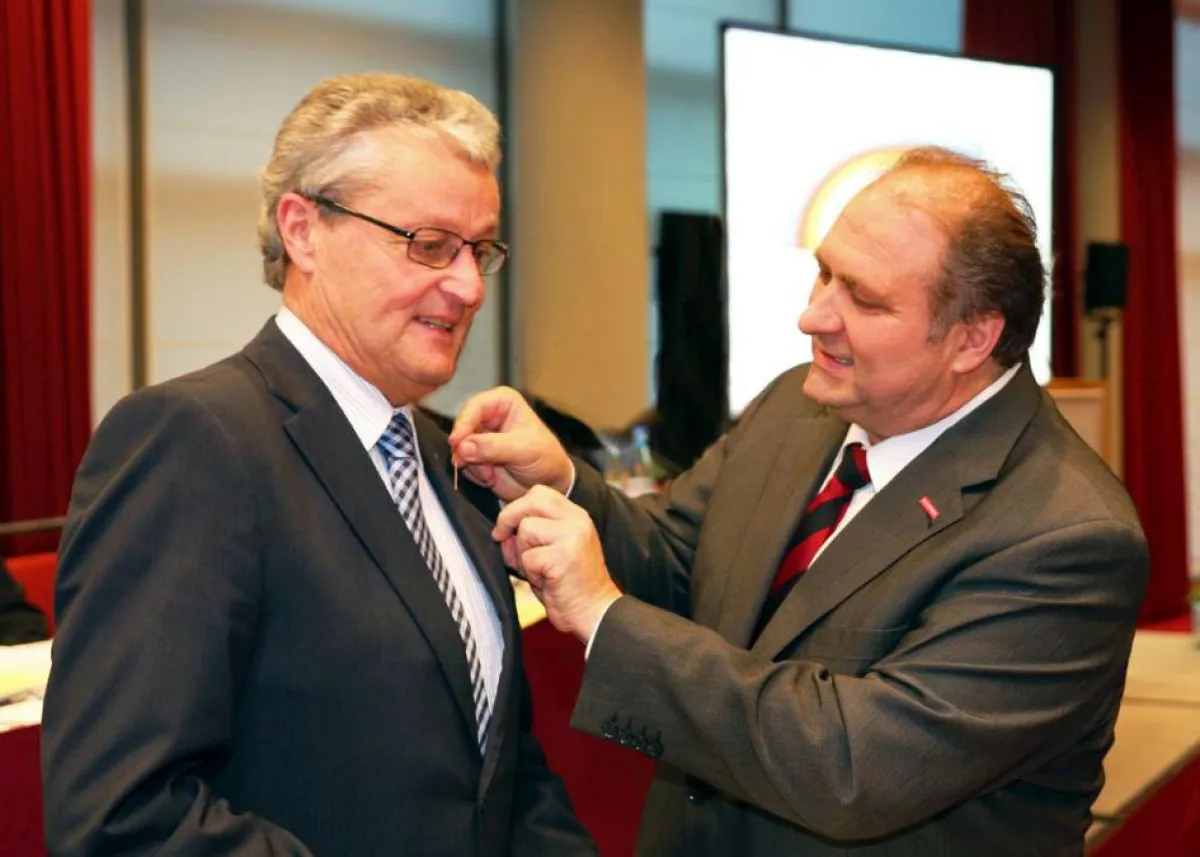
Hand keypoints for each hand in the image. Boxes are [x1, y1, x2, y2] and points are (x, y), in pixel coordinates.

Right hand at [450, 387, 573, 501]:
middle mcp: (488, 417)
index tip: (457, 442)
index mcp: (503, 402)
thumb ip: (494, 446)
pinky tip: (491, 477)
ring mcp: (480, 438)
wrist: (549, 484)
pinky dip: (474, 474)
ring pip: (460, 448)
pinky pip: (463, 465)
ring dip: (472, 464)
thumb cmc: (546, 458)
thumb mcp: (524, 449)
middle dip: (466, 449)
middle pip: (462, 428)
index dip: (463, 423)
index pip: (475, 406)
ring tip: (492, 473)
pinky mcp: (476, 457)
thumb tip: (464, 446)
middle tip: (472, 463)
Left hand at [494, 485, 621, 642]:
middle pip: (533, 500)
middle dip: (509, 517)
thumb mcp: (553, 551)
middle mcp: (578, 521)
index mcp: (577, 517)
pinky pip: (528, 557)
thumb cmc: (571, 587)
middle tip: (500, 536)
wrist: (595, 613)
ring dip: (523, 554)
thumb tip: (502, 530)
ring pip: (526, 529)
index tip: (507, 527)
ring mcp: (572, 537)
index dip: (517, 506)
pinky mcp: (563, 556)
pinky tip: (546, 582)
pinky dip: (530, 573)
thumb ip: (532, 536)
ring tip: (540, 571)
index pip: (540, 493)